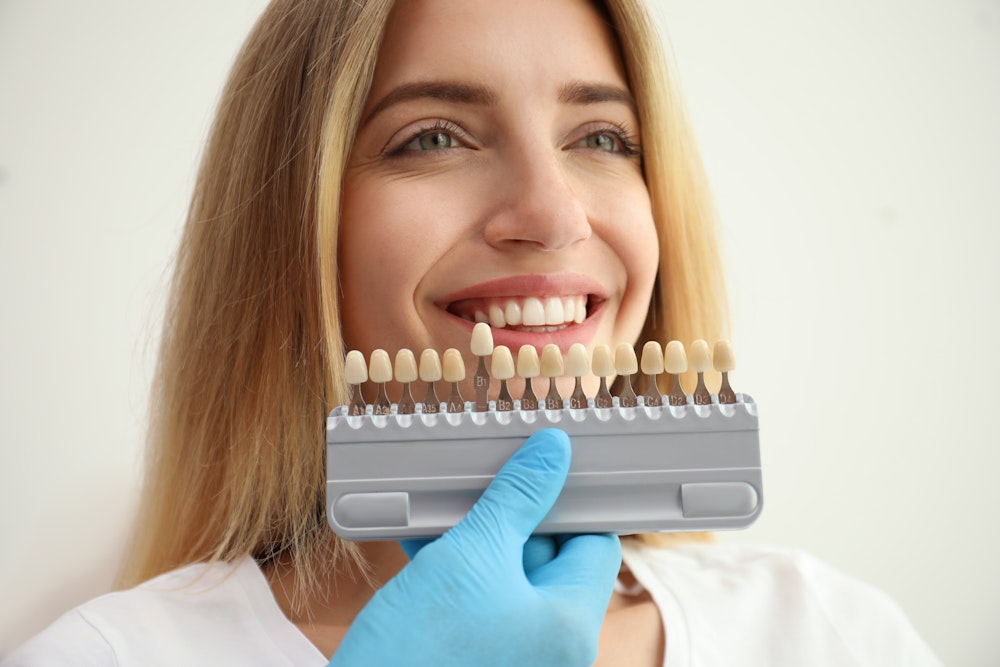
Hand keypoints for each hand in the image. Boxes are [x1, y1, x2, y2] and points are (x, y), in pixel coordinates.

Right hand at [328, 428, 621, 666]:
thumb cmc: (420, 652)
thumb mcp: (472, 554)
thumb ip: (518, 498)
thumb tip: (554, 452)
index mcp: (571, 626)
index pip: (595, 545)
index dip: (569, 501)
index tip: (539, 467)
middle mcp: (552, 651)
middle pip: (548, 559)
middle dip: (512, 515)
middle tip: (482, 477)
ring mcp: (513, 659)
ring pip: (505, 578)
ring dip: (476, 537)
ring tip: (441, 503)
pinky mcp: (474, 662)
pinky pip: (477, 604)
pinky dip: (455, 570)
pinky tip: (422, 538)